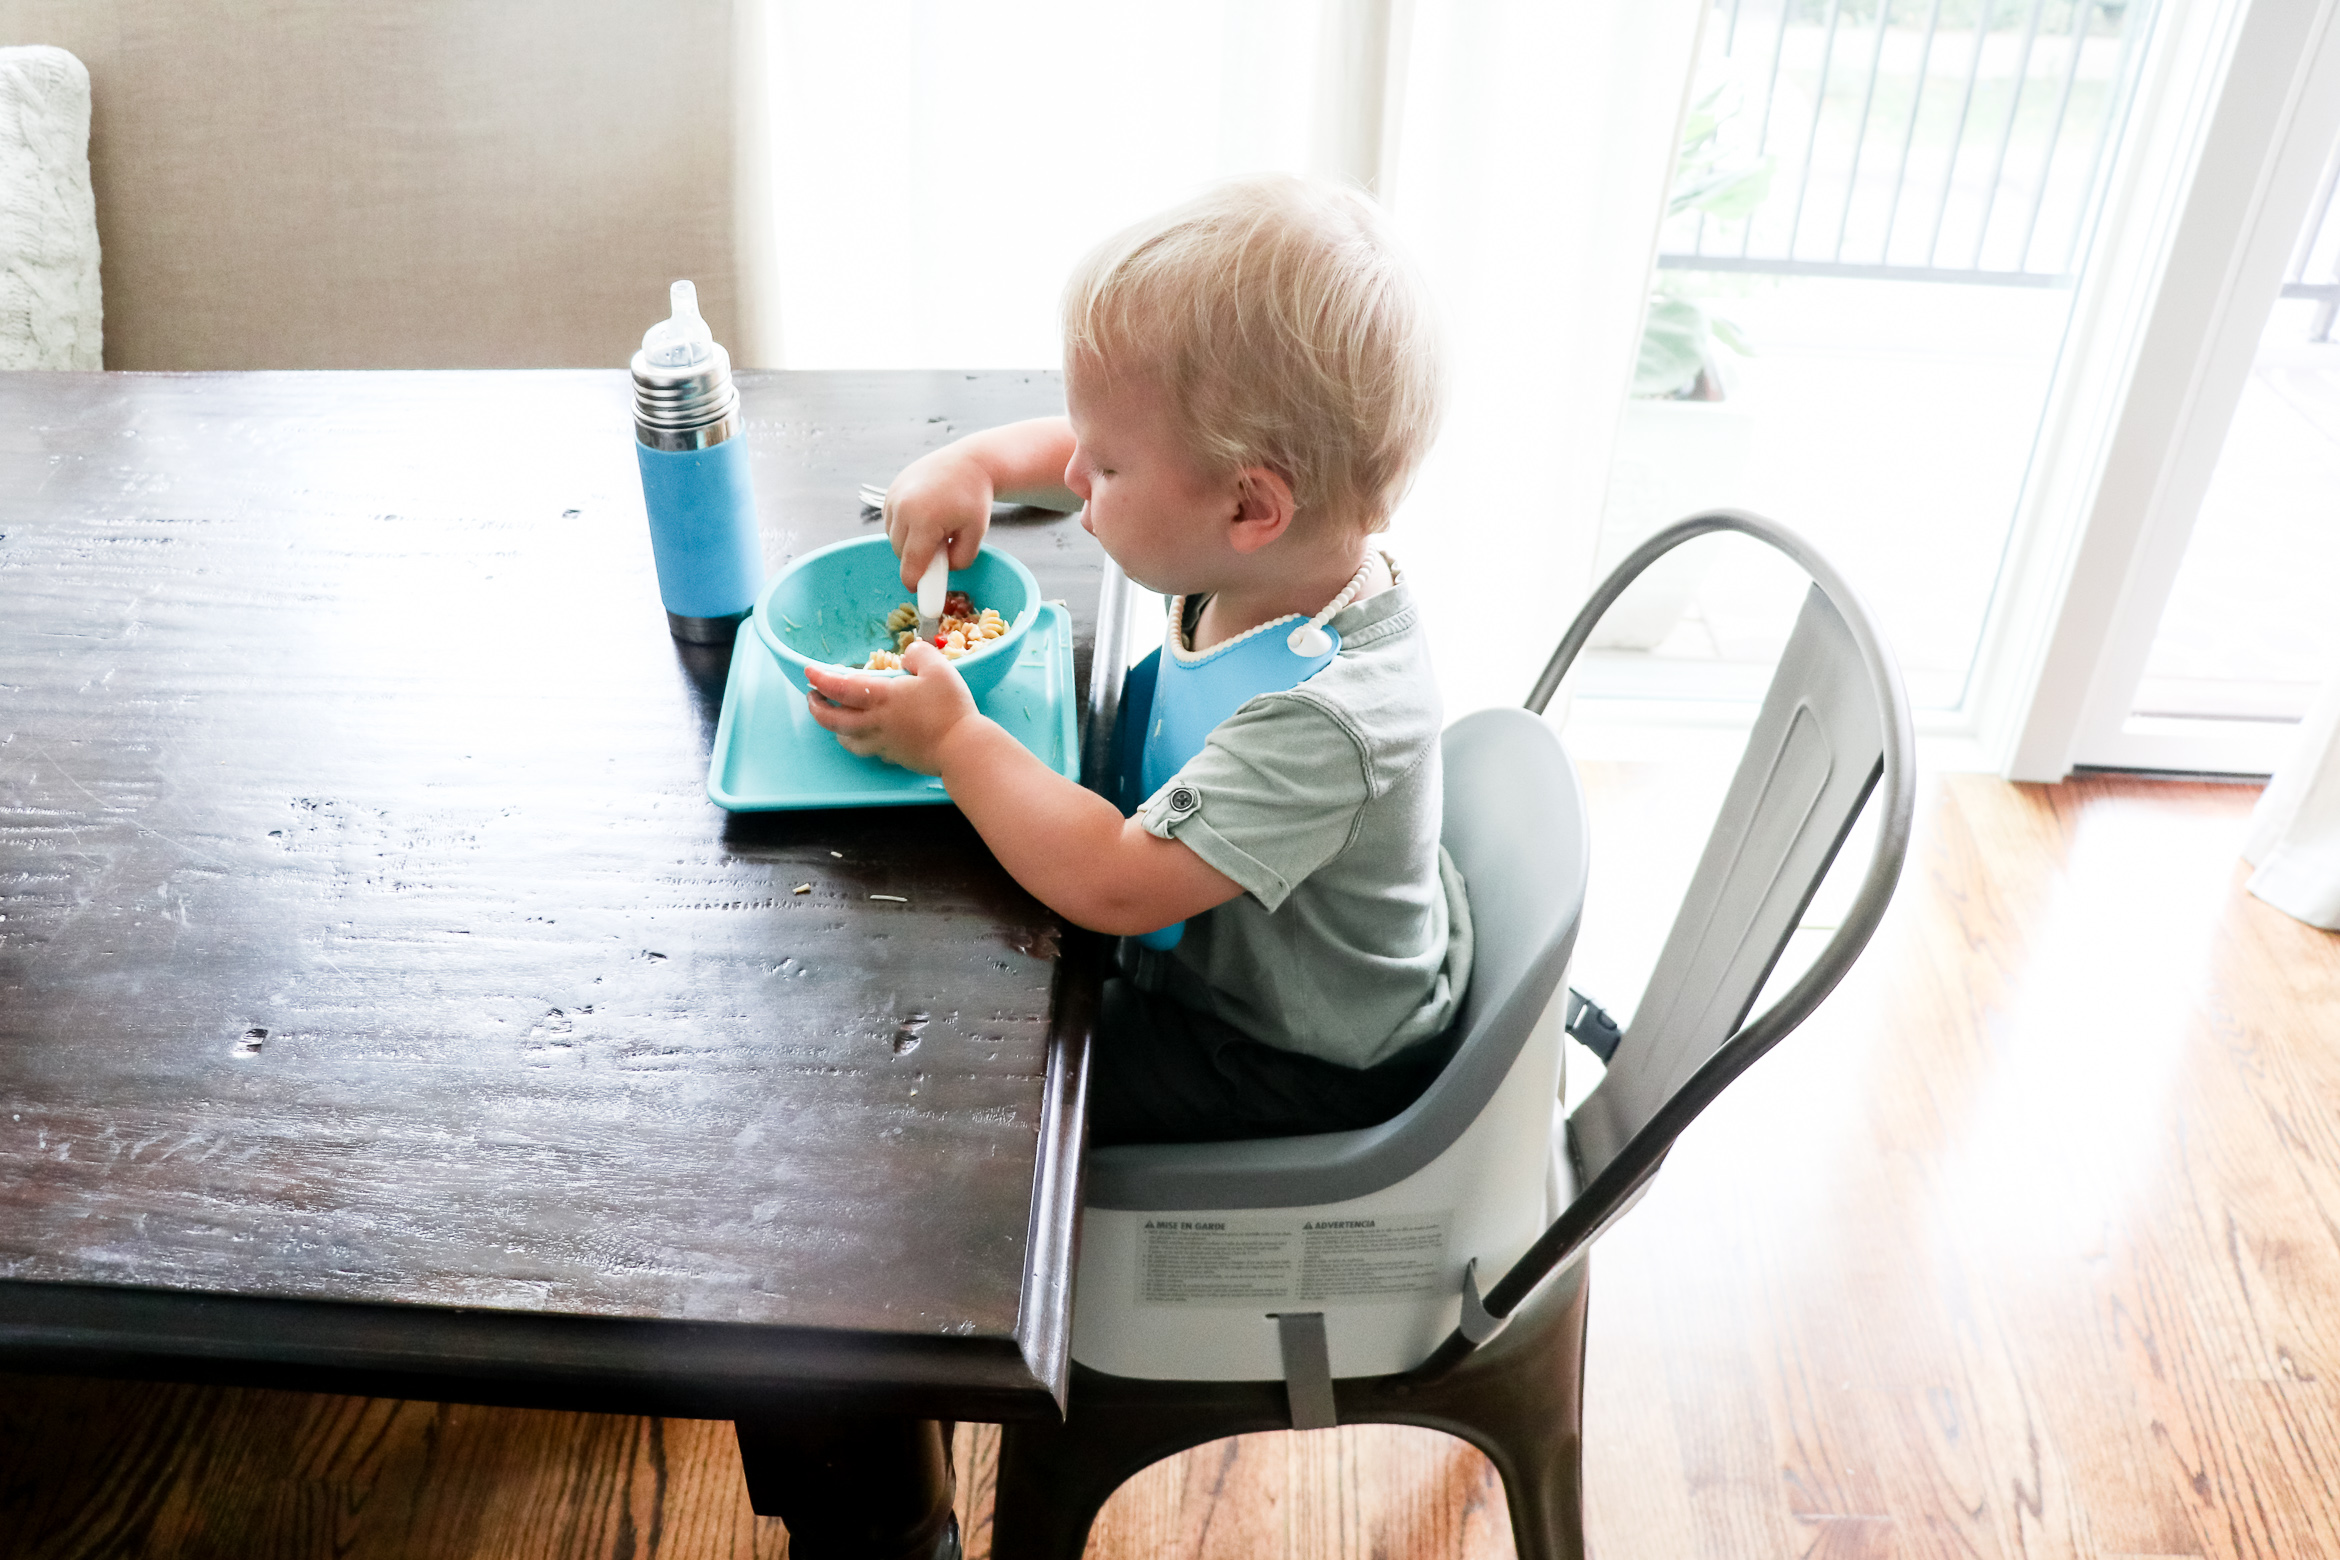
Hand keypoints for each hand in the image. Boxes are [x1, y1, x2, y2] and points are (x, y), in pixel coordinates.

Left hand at [803, 640, 982, 775]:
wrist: (962, 748)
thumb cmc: (949, 708)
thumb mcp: (938, 669)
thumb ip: (919, 654)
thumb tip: (909, 653)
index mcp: (882, 698)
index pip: (840, 688)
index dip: (821, 679)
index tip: (809, 671)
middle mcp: (876, 722)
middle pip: (834, 719)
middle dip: (817, 708)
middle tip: (812, 697)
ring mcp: (883, 742)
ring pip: (846, 738)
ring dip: (834, 727)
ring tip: (835, 718)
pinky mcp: (895, 756)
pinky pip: (867, 749)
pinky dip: (857, 740)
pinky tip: (865, 735)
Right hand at [885, 448, 993, 590]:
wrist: (968, 462)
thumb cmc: (974, 498)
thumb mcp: (975, 535)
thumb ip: (959, 561)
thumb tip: (940, 571)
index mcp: (924, 520)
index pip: (912, 563)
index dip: (914, 581)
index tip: (917, 590)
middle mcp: (903, 507)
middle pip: (901, 552)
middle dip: (916, 558)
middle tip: (937, 554)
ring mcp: (893, 497)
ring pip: (894, 537)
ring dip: (909, 543)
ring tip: (933, 531)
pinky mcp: (889, 491)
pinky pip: (891, 522)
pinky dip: (904, 527)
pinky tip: (924, 518)